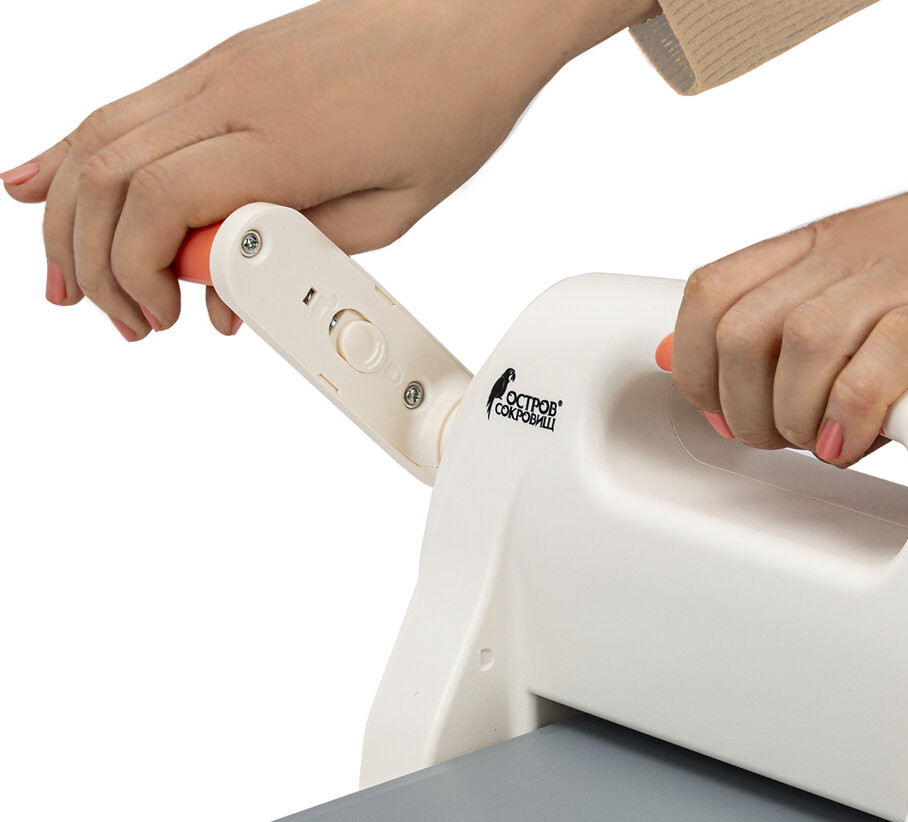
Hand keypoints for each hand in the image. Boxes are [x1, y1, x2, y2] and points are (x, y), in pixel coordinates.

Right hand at [2, 0, 656, 338]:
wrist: (475, 14)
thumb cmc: (450, 105)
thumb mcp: (395, 211)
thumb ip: (303, 251)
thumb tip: (228, 291)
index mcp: (283, 140)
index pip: (161, 200)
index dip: (138, 270)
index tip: (166, 315)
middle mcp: (234, 94)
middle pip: (109, 172)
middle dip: (93, 260)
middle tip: (124, 318)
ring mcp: (220, 70)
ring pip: (101, 135)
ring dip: (69, 214)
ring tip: (66, 279)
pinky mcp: (221, 61)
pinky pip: (127, 108)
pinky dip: (78, 153)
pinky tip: (44, 183)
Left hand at [668, 88, 907, 464]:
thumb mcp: (893, 271)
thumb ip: (816, 317)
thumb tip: (731, 375)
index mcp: (832, 241)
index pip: (708, 293)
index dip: (694, 365)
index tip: (722, 410)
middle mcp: (859, 254)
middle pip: (738, 330)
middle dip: (741, 409)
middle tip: (782, 441)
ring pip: (798, 343)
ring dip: (796, 418)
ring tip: (827, 443)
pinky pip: (887, 355)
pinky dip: (857, 409)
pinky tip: (860, 439)